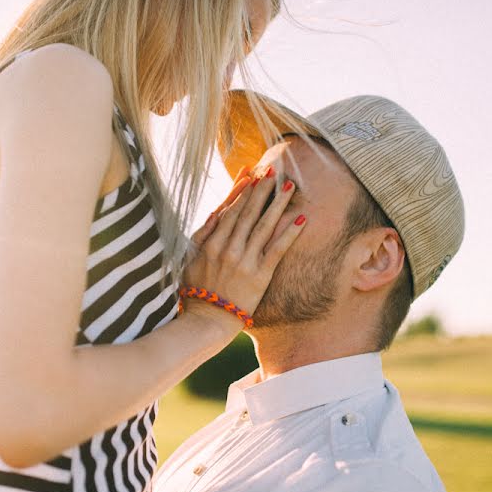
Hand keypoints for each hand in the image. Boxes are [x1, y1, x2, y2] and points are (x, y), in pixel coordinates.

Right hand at [183, 165, 306, 331]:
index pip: (229, 210)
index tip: (251, 173)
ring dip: (278, 204)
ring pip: (264, 226)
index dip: (241, 190)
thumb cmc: (195, 291)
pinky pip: (277, 250)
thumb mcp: (190, 259)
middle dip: (261, 190)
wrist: (206, 320)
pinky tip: (301, 221)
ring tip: (290, 187)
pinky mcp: (260, 276)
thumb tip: (215, 212)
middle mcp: (228, 248)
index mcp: (210, 243)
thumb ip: (202, 235)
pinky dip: (289, 234)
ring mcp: (245, 261)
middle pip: (248, 213)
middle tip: (273, 171)